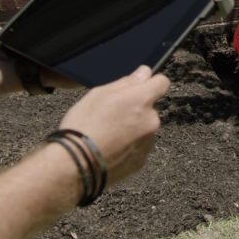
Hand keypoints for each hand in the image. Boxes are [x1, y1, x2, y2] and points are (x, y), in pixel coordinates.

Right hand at [57, 65, 169, 186]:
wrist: (76, 165)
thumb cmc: (83, 127)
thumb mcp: (98, 94)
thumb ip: (126, 82)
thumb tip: (144, 73)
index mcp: (141, 100)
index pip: (162, 82)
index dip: (151, 82)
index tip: (140, 86)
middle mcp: (151, 121)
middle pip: (150, 108)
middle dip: (136, 109)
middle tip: (111, 115)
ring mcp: (148, 142)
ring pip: (144, 128)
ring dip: (132, 128)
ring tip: (107, 134)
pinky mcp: (142, 160)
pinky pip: (139, 146)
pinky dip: (129, 146)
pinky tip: (110, 148)